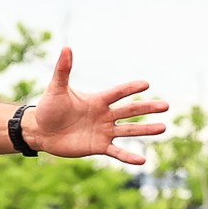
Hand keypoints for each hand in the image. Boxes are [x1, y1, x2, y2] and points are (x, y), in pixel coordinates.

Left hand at [19, 47, 168, 165]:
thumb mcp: (56, 88)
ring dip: (146, 130)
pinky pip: (117, 152)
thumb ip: (63, 70)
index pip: (118, 92)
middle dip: (147, 108)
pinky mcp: (98, 147)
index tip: (146, 84)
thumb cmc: (49, 107)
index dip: (131, 88)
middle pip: (130, 111)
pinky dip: (128, 157)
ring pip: (129, 131)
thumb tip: (66, 47)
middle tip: (166, 106)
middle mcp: (104, 115)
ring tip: (163, 128)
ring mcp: (103, 131)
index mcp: (97, 100)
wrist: (41, 131)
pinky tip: (142, 161)